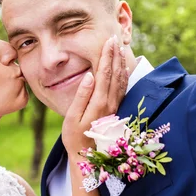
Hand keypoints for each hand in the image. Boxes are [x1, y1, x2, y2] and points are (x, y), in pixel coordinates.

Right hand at [62, 36, 127, 156]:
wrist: (87, 157)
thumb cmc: (75, 137)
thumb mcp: (72, 118)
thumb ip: (81, 96)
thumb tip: (90, 76)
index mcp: (99, 103)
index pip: (104, 73)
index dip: (107, 56)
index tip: (108, 41)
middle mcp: (110, 103)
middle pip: (115, 74)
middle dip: (115, 55)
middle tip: (114, 38)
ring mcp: (115, 107)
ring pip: (121, 80)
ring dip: (120, 63)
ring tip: (119, 48)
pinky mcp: (115, 110)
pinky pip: (122, 89)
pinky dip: (124, 76)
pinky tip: (123, 69)